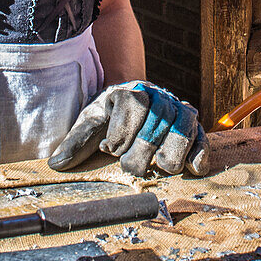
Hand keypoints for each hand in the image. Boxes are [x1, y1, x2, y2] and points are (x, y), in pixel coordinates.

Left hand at [48, 81, 208, 176]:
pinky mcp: (194, 129)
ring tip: (156, 166)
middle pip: (159, 121)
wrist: (130, 108)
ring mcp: (179, 112)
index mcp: (133, 91)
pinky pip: (203, 140)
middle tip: (128, 164)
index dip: (121, 133)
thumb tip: (57, 164)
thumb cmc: (109, 118)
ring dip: (169, 156)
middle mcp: (160, 97)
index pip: (134, 105)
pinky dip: (199, 155)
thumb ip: (76, 142)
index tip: (109, 149)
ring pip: (184, 131)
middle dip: (141, 152)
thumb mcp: (90, 124)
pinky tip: (191, 169)